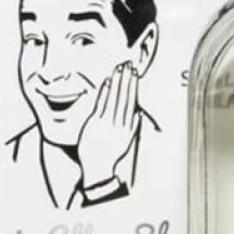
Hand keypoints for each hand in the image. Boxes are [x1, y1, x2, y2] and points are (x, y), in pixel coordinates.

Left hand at [78, 63, 139, 187]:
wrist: (98, 168)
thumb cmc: (110, 156)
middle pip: (124, 97)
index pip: (131, 101)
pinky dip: (104, 92)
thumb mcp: (127, 142)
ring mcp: (107, 122)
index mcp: (128, 127)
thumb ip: (133, 126)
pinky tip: (107, 82)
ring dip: (117, 82)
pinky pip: (101, 104)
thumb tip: (138, 113)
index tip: (134, 74)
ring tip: (119, 69)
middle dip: (126, 80)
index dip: (133, 86)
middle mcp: (119, 123)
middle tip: (128, 65)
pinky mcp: (95, 123)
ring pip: (114, 98)